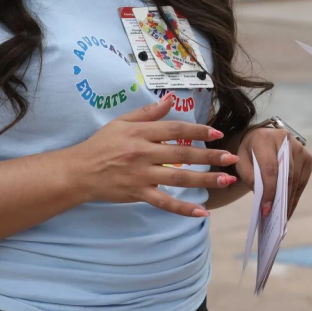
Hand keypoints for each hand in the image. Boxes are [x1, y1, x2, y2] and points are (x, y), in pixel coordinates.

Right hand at [67, 94, 240, 216]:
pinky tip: (201, 212)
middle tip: (232, 159)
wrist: (79, 171)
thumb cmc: (101, 144)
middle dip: (210, 156)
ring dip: (204, 180)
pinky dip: (183, 208)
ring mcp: (142, 175)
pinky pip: (164, 202)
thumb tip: (171, 98)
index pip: (176, 130)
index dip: (198, 131)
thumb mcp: (122, 122)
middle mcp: (144, 153)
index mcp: (141, 133)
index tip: (218, 133)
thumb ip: (149, 112)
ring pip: (178, 178)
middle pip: (182, 154)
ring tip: (226, 181)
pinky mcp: (138, 194)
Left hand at [235, 127, 311, 217]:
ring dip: (289, 200)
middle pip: (286, 175)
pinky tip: (289, 207)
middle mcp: (286, 140)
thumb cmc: (250, 151)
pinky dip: (295, 196)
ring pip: (296, 179)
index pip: (270, 168)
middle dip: (281, 198)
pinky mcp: (307, 157)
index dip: (269, 190)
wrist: (263, 136)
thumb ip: (249, 176)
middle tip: (276, 218)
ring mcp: (300, 148)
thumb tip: (263, 197)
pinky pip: (302, 180)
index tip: (266, 209)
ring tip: (282, 217)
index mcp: (265, 139)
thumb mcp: (242, 161)